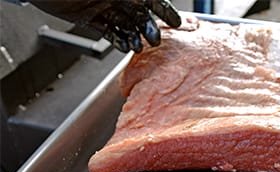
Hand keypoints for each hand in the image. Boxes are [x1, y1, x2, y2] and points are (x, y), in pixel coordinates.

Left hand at [29, 0, 181, 51]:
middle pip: (140, 14)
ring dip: (134, 37)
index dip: (165, 10)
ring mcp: (103, 7)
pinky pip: (109, 32)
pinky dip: (118, 41)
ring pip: (126, 25)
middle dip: (150, 28)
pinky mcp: (90, 18)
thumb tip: (151, 2)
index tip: (176, 22)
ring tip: (139, 47)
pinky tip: (124, 47)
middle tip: (155, 40)